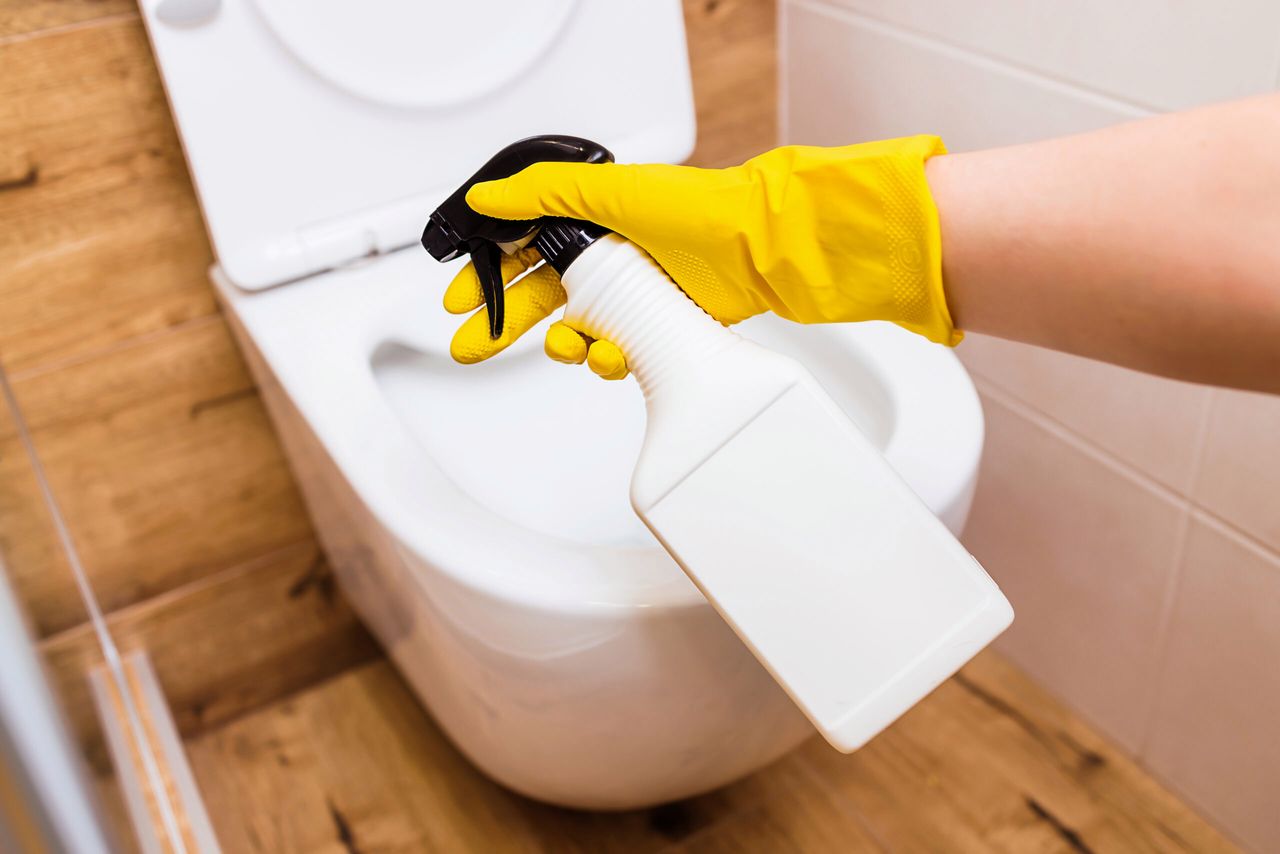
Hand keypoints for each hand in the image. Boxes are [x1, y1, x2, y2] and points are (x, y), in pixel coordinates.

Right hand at [443, 135, 959, 379]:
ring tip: (569, 348)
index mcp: (590, 221)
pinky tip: (615, 355)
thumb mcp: (606, 192)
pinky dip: (608, 359)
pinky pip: (615, 353)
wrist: (756, 249)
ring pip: (575, 333)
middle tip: (472, 345)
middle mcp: (608, 257)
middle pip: (539, 299)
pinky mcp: (655, 328)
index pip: (522, 251)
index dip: (488, 278)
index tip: (457, 300)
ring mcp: (631, 295)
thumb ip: (539, 195)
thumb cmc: (694, 211)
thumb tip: (484, 199)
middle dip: (502, 324)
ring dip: (564, 347)